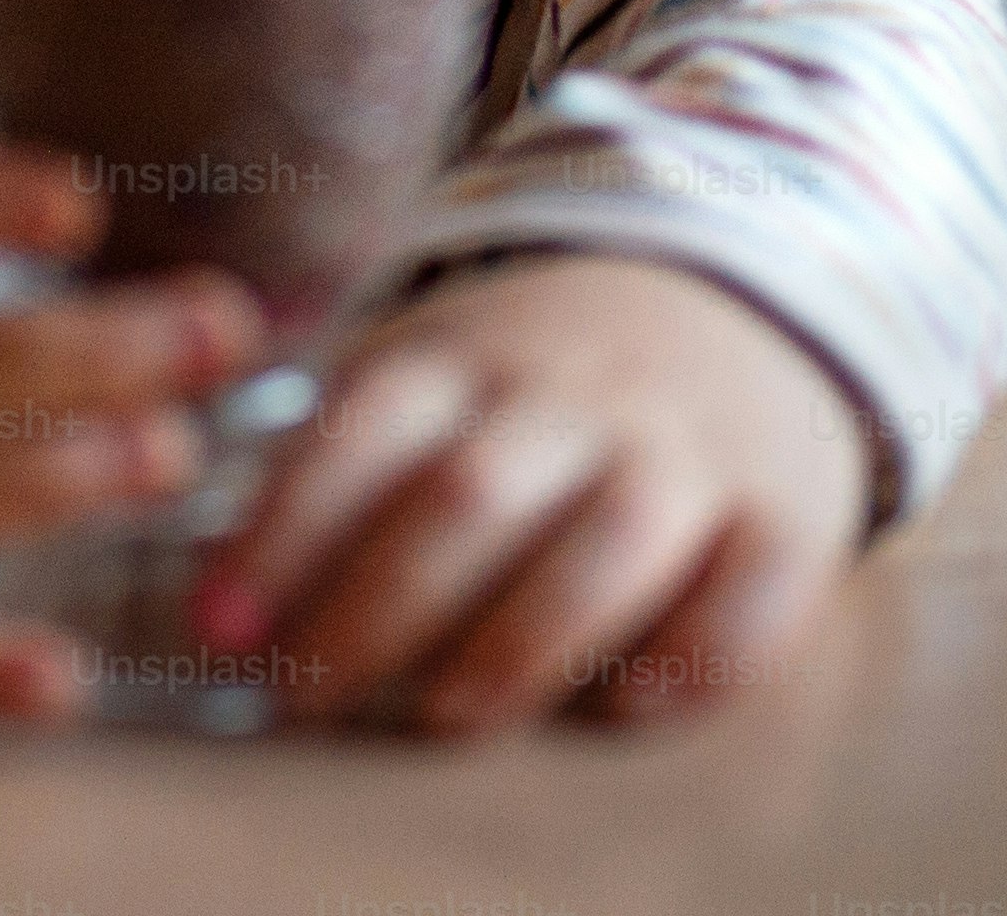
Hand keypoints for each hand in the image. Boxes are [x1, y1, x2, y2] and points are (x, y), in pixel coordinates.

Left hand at [194, 253, 873, 737]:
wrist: (733, 293)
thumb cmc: (540, 376)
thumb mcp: (432, 372)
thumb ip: (341, 464)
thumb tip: (224, 595)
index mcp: (464, 357)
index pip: (360, 431)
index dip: (284, 533)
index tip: (222, 626)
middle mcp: (574, 395)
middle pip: (471, 493)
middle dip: (380, 602)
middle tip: (311, 692)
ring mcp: (684, 448)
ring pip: (609, 535)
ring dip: (523, 633)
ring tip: (451, 713)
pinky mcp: (784, 510)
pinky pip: (754, 584)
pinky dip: (698, 650)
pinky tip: (632, 702)